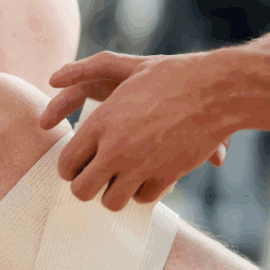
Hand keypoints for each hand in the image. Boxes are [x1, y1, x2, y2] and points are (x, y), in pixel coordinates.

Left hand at [39, 51, 231, 210]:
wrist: (218, 91)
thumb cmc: (172, 75)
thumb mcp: (128, 67)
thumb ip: (87, 70)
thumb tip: (52, 80)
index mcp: (100, 122)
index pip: (67, 163)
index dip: (69, 170)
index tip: (77, 168)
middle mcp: (114, 148)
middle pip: (81, 190)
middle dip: (86, 188)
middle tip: (95, 181)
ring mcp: (140, 166)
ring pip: (110, 201)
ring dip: (114, 194)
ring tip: (119, 183)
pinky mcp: (165, 177)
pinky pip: (142, 199)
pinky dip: (143, 192)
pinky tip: (147, 178)